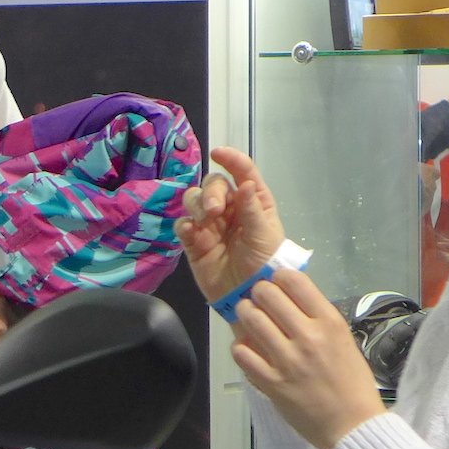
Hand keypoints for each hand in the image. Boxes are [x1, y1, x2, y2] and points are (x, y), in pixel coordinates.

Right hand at [174, 146, 286, 304]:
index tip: (218, 153)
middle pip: (213, 185)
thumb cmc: (264, 262)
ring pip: (194, 200)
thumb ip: (251, 208)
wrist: (249, 295)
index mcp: (252, 201)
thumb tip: (245, 182)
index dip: (231, 160)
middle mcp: (231, 208)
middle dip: (211, 193)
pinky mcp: (194, 242)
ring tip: (204, 222)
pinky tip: (193, 233)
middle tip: (213, 211)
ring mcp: (210, 224)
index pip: (242, 172)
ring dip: (197, 205)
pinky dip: (185, 225)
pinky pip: (183, 225)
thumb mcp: (264, 235)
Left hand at [229, 269, 385, 448]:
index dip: (279, 277)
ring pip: (251, 320)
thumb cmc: (351, 382)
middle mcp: (308, 337)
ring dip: (245, 314)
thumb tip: (289, 299)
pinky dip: (240, 347)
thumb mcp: (343, 341)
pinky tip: (246, 349)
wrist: (353, 426)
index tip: (275, 282)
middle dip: (257, 292)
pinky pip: (242, 354)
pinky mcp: (271, 383)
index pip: (295, 282)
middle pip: (267, 295)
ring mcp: (287, 360)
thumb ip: (317, 319)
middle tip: (257, 299)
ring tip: (248, 317)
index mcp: (330, 324)